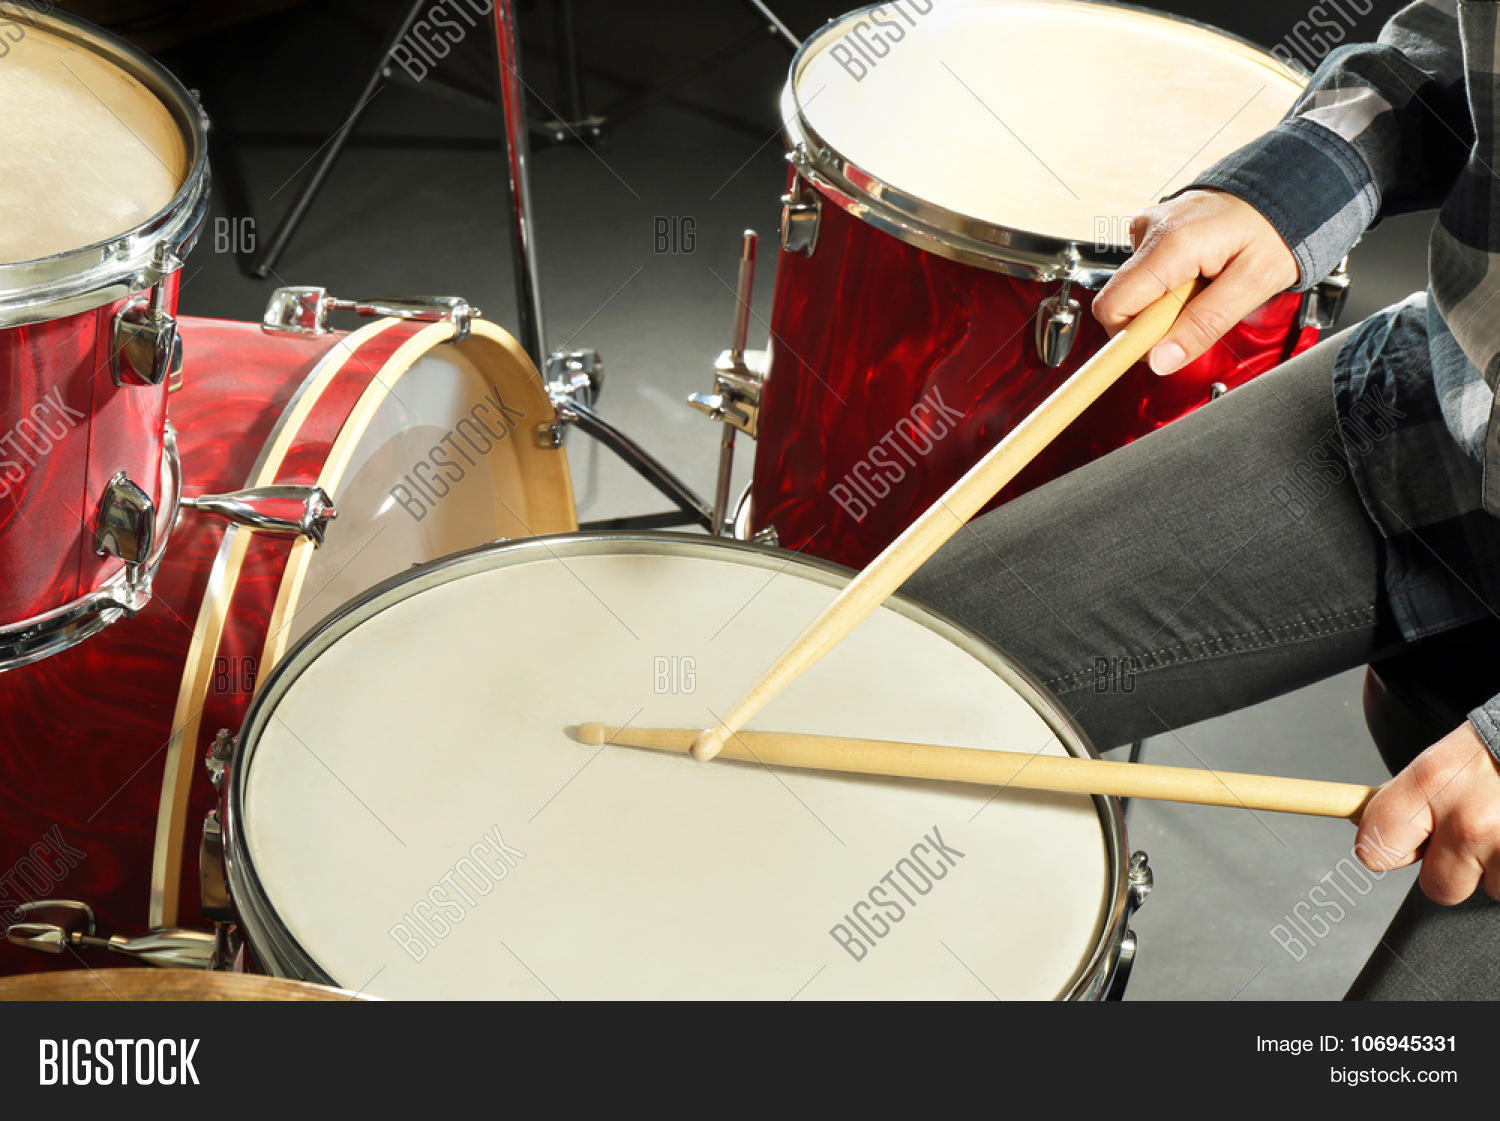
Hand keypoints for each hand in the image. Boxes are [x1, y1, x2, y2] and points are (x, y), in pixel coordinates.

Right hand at [1092, 189, 1298, 374]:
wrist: (1287, 188)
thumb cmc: (1278, 229)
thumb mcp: (1254, 285)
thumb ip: (1204, 325)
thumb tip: (1160, 360)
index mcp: (1172, 244)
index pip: (1113, 306)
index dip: (1129, 337)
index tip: (1156, 351)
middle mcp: (1151, 229)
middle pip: (1121, 300)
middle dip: (1154, 320)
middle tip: (1198, 311)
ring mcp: (1149, 226)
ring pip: (1135, 289)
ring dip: (1165, 302)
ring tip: (1205, 286)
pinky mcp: (1152, 228)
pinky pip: (1145, 273)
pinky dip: (1168, 284)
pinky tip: (1198, 272)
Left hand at [1356, 722, 1499, 903]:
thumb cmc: (1496, 750)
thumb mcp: (1441, 759)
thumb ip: (1404, 795)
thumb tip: (1363, 824)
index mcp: (1429, 781)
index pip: (1374, 849)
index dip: (1385, 851)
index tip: (1399, 845)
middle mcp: (1466, 819)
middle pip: (1437, 887)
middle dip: (1451, 869)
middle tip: (1468, 834)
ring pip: (1484, 889)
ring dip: (1492, 867)